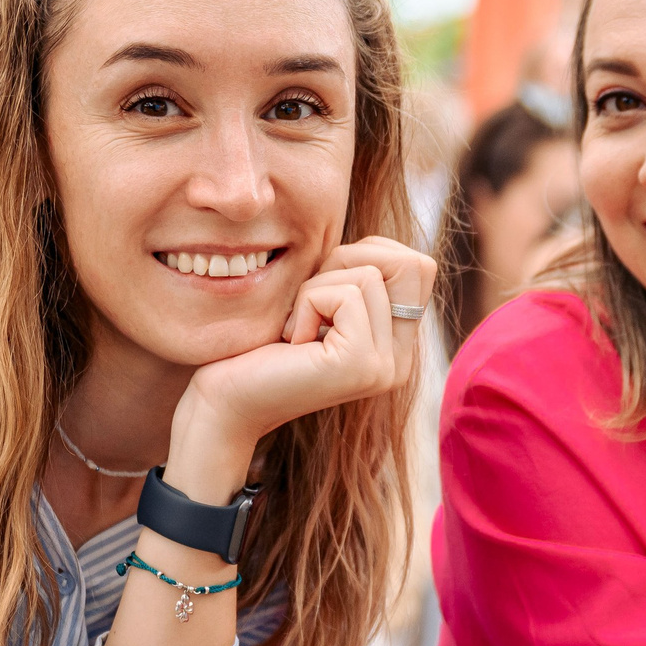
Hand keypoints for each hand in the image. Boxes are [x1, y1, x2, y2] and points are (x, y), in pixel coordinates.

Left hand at [171, 236, 434, 494]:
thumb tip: (377, 246)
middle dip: (350, 260)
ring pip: (370, 276)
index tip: (323, 284)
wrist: (226, 399)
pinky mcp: (361, 365)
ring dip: (316, 288)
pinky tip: (292, 340)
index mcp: (396, 346)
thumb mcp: (318, 299)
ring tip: (295, 328)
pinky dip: (308, 304)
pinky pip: (346, 295)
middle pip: (413, 265)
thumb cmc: (262, 344)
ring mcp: (386, 367)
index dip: (369, 253)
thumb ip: (354, 275)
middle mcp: (400, 361)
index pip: (418, 267)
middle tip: (310, 298)